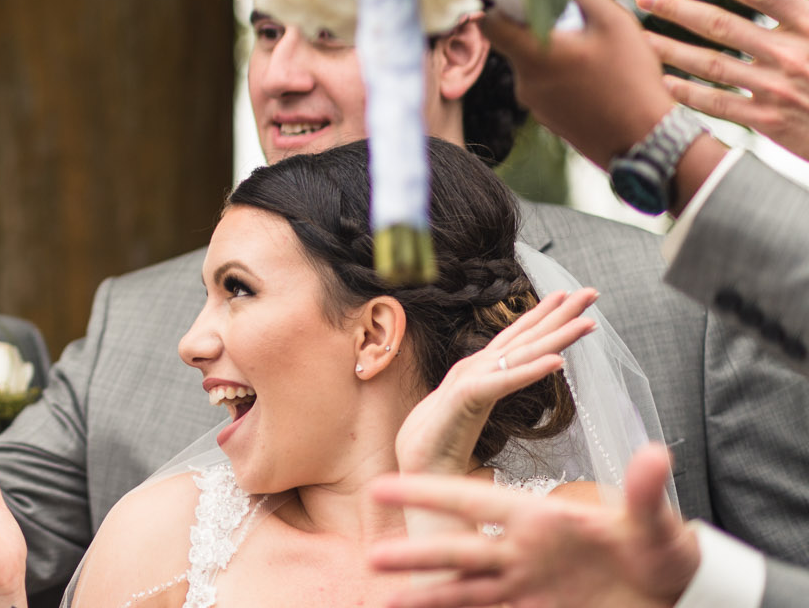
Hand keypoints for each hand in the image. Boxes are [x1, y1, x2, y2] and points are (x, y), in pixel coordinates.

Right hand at [367, 444, 698, 607]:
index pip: (473, 500)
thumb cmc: (661, 551)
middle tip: (374, 556)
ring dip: (428, 593)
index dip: (428, 494)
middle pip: (459, 550)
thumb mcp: (656, 524)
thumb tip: (654, 454)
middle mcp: (521, 551)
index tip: (383, 487)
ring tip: (387, 601)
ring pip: (465, 588)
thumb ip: (644, 493)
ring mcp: (526, 586)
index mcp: (537, 518)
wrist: (672, 594)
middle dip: (418, 553)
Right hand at [393, 289, 597, 476]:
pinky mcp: (465, 399)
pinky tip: (559, 362)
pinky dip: (531, 371)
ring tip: (587, 321)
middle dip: (560, 313)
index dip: (545, 317)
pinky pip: (504, 383)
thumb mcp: (468, 416)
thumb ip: (484, 399)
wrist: (418, 474)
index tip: (571, 299)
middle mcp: (478, 370)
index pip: (519, 339)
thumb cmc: (439, 448)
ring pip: (521, 353)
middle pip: (525, 336)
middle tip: (592, 292)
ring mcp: (471, 382)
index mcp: (481, 373)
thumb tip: (506, 388)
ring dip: (556, 334)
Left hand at [482, 0, 675, 165]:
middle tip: (583, 37)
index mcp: (532, 56)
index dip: (503, 9)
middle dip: (547, 35)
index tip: (529, 7)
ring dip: (561, 61)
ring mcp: (536, 108)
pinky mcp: (551, 124)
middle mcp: (524, 83)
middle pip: (521, 47)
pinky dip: (568, 84)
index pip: (490, 25)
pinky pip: (552, 92)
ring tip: (599, 65)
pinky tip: (600, 88)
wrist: (646, 142)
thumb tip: (572, 0)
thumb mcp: (617, 24)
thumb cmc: (630, 80)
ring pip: (539, 70)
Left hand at [640, 0, 808, 157]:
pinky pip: (719, 103)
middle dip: (677, 8)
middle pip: (722, 25)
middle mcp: (792, 55)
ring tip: (643, 38)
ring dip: (672, 49)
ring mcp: (779, 90)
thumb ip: (800, 13)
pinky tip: (666, 82)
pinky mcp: (771, 122)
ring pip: (712, 64)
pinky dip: (689, 92)